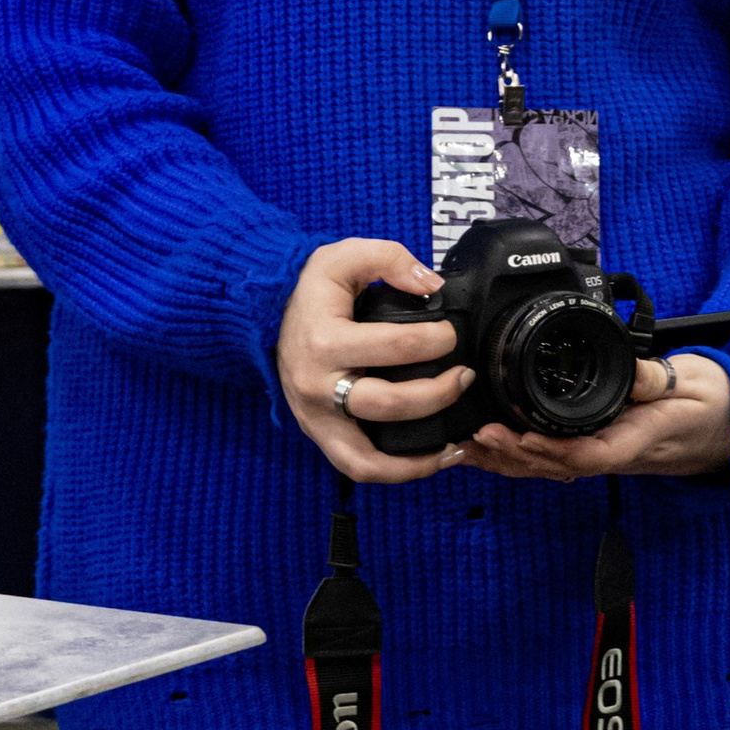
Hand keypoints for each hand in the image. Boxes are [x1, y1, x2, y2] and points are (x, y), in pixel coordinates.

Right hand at [276, 238, 466, 481]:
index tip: (451, 333)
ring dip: (418, 458)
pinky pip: (358, 469)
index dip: (437, 339)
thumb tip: (430, 285)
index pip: (396, 346)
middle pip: (388, 404)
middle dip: (439, 393)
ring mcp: (317, 417)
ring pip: (369, 458)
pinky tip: (431, 461)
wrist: (266, 319)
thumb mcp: (343, 255)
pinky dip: (397, 473)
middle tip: (463, 376)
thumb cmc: (313, 292)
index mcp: (326, 340)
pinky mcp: (320, 435)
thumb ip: (389, 258)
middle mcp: (318, 386)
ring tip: (456, 444)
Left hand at [465, 350, 729, 486]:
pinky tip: (493, 448)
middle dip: (516, 456)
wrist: (729, 424)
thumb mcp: (694, 382)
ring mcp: (607, 453)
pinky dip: (520, 455)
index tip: (520, 436)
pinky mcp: (601, 445)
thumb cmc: (712, 403)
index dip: (552, 451)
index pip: (590, 454)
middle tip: (479, 435)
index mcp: (637, 439)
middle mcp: (617, 452)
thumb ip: (659, 379)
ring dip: (510, 460)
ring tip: (471, 444)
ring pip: (551, 467)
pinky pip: (556, 458)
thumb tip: (633, 373)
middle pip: (558, 466)